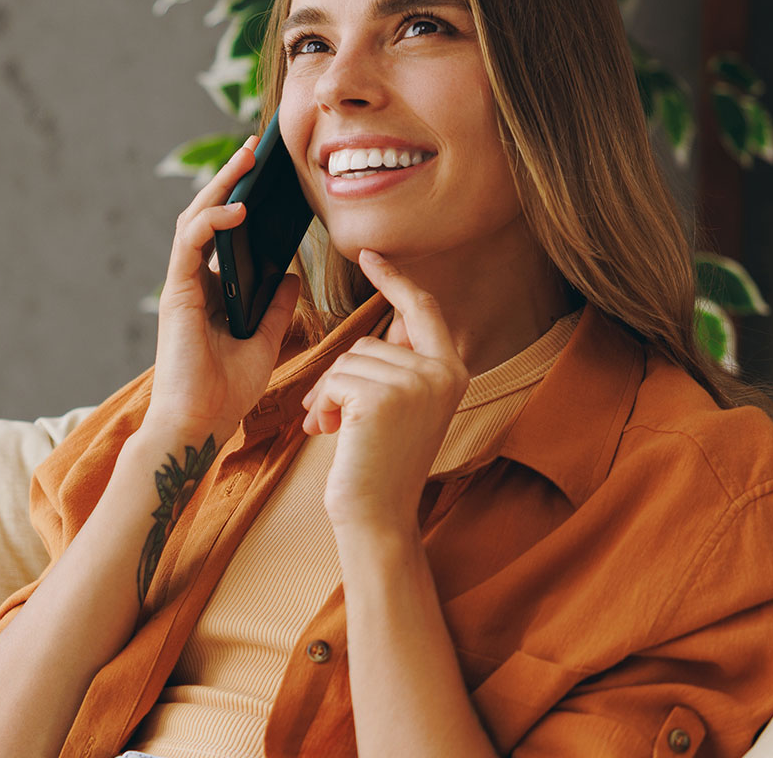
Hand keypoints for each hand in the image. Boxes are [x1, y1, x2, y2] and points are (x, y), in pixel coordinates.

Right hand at [146, 136, 300, 444]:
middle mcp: (196, 280)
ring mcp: (183, 285)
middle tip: (255, 147)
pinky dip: (211, 223)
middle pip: (210, 216)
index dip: (243, 199)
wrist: (203, 425)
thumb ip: (276, 306)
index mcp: (214, 288)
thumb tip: (291, 274)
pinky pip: (190, 246)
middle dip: (231, 179)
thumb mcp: (265, 339)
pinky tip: (237, 209)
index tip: (267, 173)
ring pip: (195, 220)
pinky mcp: (177, 294)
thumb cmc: (228, 390)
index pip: (226, 232)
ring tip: (246, 159)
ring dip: (220, 187)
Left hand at [301, 250, 467, 534]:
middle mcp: (441, 373)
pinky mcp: (381, 397)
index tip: (369, 256)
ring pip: (348, 361)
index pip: (422, 310)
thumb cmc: (380, 464)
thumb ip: (399, 364)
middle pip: (370, 343)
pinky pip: (333, 380)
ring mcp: (414, 383)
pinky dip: (320, 406)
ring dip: (329, 395)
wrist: (377, 517)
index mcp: (451, 371)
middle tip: (331, 416)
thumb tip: (388, 326)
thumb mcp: (404, 407)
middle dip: (342, 377)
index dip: (395, 281)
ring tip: (336, 430)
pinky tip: (329, 433)